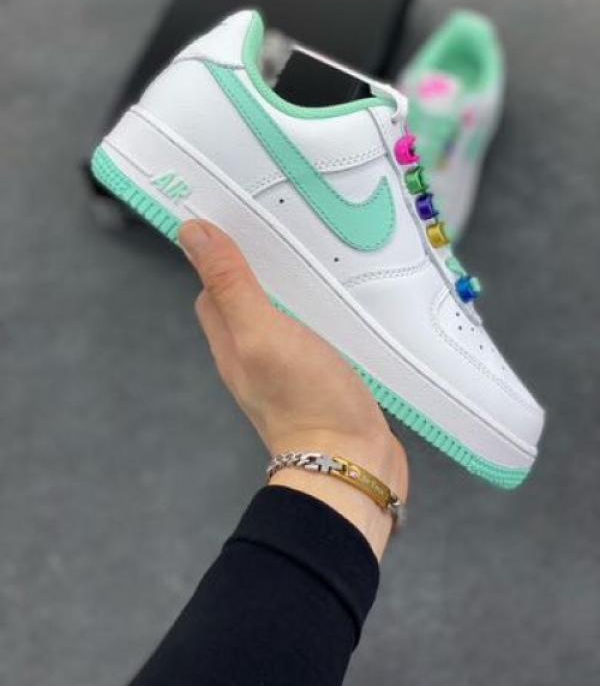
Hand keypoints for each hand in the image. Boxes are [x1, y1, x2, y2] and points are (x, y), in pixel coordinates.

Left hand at [179, 220, 408, 558]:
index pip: (213, 289)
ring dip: (296, 287)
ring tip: (322, 253)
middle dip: (262, 265)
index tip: (242, 218)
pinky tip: (344, 298)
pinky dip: (323, 310)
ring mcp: (289, 368)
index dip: (221, 255)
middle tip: (290, 227)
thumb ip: (231, 285)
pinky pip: (315, 332)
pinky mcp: (323, 376)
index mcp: (231, 342)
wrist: (352, 466)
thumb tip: (192, 232)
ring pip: (284, 315)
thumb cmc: (304, 399)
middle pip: (248, 300)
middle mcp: (254, 355)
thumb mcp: (262, 333)